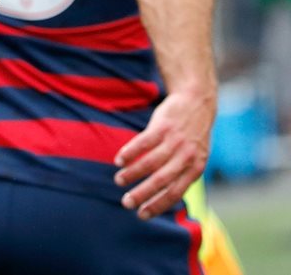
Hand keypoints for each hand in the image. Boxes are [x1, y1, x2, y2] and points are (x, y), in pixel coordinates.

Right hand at [113, 87, 214, 219]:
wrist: (197, 102)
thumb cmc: (192, 134)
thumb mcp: (196, 156)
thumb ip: (183, 173)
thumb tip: (164, 196)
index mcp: (195, 168)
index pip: (175, 192)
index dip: (158, 205)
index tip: (142, 215)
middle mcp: (186, 156)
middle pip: (161, 180)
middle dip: (142, 194)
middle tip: (126, 203)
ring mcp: (174, 141)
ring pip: (150, 162)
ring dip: (132, 173)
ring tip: (118, 181)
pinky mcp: (163, 126)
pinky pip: (143, 142)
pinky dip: (130, 152)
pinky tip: (119, 160)